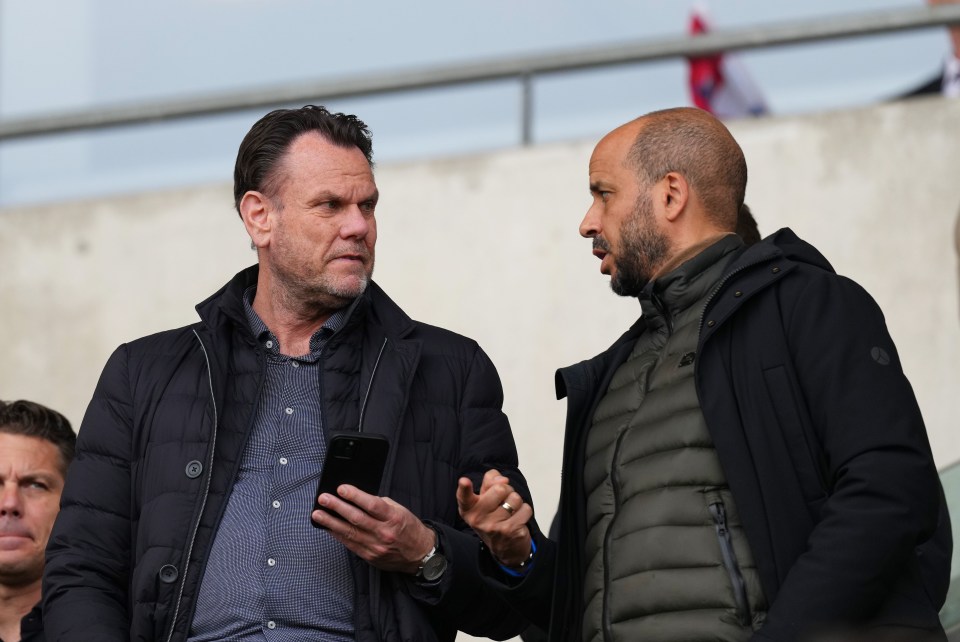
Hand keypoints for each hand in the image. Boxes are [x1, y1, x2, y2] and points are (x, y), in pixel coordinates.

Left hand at [312, 484, 434, 574]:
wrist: (419, 554)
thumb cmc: (409, 529)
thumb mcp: (400, 511)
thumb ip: (380, 505)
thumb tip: (358, 499)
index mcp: (393, 518)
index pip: (371, 505)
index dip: (355, 496)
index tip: (341, 489)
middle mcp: (384, 533)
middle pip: (356, 518)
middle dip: (337, 507)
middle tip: (323, 499)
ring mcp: (375, 546)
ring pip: (349, 532)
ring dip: (331, 522)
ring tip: (318, 514)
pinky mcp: (369, 556)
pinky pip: (350, 544)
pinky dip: (337, 535)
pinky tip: (328, 528)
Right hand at [456, 469, 532, 567]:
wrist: (505, 547)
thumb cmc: (493, 516)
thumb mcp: (486, 498)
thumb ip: (490, 481)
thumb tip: (502, 479)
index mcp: (469, 508)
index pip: (464, 496)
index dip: (464, 487)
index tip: (464, 481)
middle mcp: (478, 519)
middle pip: (500, 488)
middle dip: (507, 491)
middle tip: (502, 502)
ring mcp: (493, 526)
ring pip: (515, 498)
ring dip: (516, 502)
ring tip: (509, 511)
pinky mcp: (510, 531)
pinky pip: (525, 508)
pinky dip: (524, 511)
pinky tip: (517, 519)